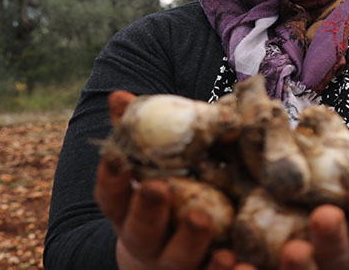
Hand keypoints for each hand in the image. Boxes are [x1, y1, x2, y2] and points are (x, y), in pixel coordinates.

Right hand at [96, 91, 251, 269]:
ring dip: (190, 241)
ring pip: (179, 259)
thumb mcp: (154, 166)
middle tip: (159, 187)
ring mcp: (175, 264)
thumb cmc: (168, 196)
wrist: (170, 258)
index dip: (112, 178)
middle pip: (142, 231)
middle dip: (148, 210)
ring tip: (202, 219)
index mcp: (129, 212)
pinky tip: (237, 259)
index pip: (112, 196)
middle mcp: (147, 242)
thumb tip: (119, 95)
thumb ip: (140, 134)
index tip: (116, 158)